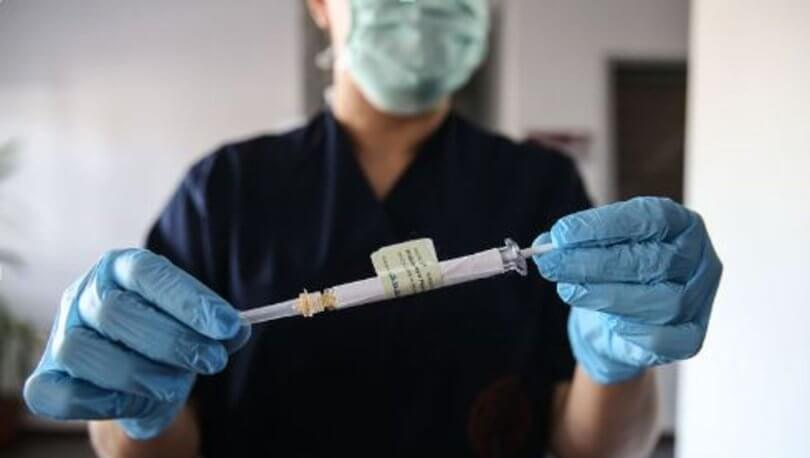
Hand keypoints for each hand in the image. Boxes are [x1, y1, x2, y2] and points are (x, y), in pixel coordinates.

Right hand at [23, 249, 249, 438]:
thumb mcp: (197, 328)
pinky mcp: (46, 380)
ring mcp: (60, 335)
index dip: (189, 301)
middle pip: (116, 310)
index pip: (148, 274)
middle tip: (212, 360)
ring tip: (174, 385)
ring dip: (139, 373)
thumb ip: (217, 328)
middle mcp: (84, 294)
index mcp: (119, 267)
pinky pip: (59, 394)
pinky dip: (100, 402)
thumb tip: (237, 330)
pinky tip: (134, 402)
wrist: (135, 381)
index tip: (229, 327)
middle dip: (172, 340)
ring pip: (83, 350)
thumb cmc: (167, 341)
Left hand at [534, 197, 721, 383]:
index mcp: (681, 224)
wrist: (615, 322)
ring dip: (607, 296)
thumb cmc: (612, 274)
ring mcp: (700, 299)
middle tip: (553, 264)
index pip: (649, 218)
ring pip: (662, 300)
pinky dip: (634, 329)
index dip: (603, 225)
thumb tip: (546, 243)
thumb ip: (572, 244)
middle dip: (594, 263)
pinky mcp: (691, 336)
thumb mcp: (592, 248)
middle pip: (652, 261)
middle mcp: (698, 258)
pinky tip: (606, 320)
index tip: (562, 233)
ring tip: (569, 291)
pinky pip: (668, 338)